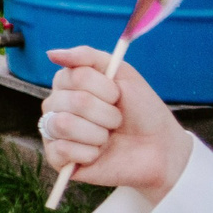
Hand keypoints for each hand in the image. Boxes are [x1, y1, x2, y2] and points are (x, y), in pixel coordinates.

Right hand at [41, 48, 195, 204]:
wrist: (160, 148)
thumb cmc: (142, 111)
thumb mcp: (123, 74)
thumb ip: (88, 57)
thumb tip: (51, 54)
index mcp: (68, 84)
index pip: (74, 77)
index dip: (105, 89)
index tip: (118, 97)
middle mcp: (55, 106)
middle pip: (73, 101)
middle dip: (106, 114)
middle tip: (116, 121)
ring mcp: (54, 132)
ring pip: (63, 124)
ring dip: (97, 133)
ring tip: (107, 138)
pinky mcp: (57, 158)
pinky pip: (63, 150)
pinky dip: (90, 153)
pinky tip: (98, 153)